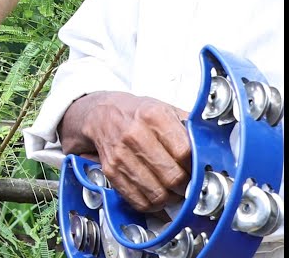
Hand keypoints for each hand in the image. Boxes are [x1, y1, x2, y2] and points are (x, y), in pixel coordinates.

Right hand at [63, 92, 190, 212]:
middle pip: (173, 177)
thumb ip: (190, 127)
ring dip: (171, 198)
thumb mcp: (165, 109)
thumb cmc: (137, 114)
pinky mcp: (111, 170)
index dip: (197, 167)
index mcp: (153, 116)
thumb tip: (215, 148)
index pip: (185, 153)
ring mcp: (121, 155)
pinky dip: (152, 205)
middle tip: (189, 184)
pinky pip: (138, 200)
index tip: (200, 170)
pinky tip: (157, 195)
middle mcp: (135, 135)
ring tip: (174, 191)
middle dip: (186, 187)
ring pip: (157, 193)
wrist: (100, 114)